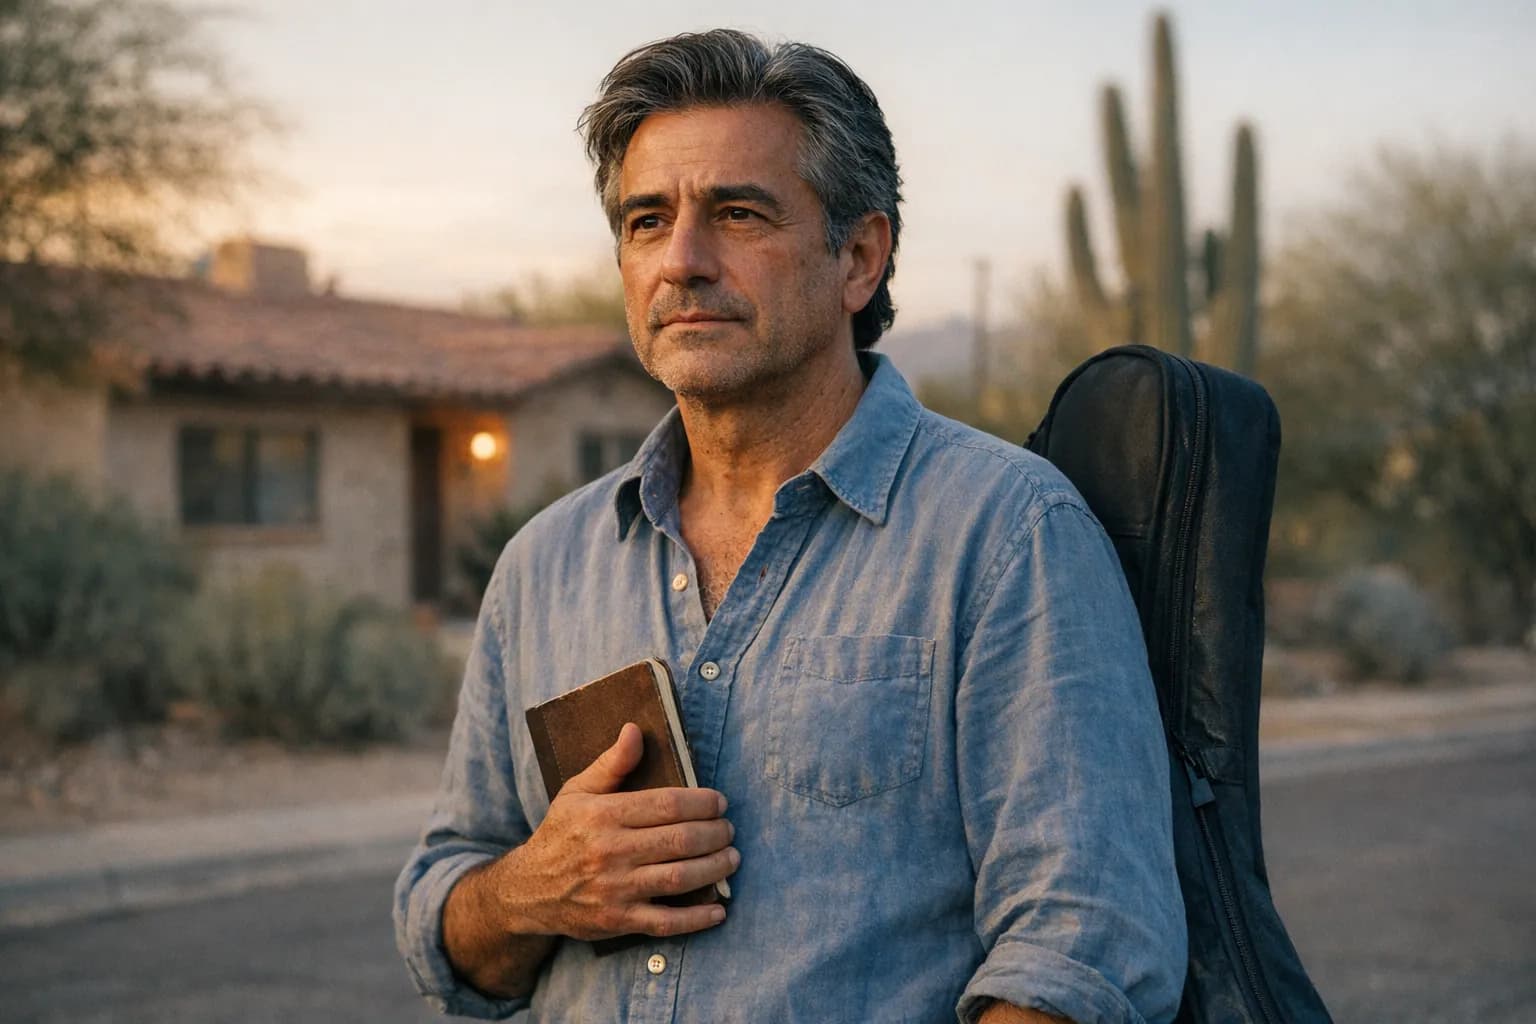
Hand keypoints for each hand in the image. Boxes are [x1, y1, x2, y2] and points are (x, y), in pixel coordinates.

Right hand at [491, 722, 737, 939]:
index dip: (701, 802)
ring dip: (714, 867)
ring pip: (679, 877)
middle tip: (729, 829)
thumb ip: (612, 763)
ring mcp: (615, 889)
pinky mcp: (617, 920)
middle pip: (679, 839)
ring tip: (731, 857)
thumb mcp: (577, 791)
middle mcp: (610, 851)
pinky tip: (719, 910)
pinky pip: (665, 922)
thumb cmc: (560, 834)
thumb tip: (636, 730)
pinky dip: (696, 919)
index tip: (720, 802)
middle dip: (715, 833)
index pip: (666, 804)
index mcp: (603, 815)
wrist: (528, 890)